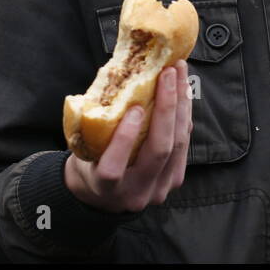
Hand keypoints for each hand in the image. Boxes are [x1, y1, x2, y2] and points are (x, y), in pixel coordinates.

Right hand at [64, 60, 192, 212]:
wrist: (104, 196)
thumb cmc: (90, 162)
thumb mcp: (84, 149)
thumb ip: (96, 126)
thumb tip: (115, 81)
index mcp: (104, 188)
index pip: (112, 169)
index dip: (124, 140)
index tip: (134, 108)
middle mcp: (135, 194)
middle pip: (159, 151)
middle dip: (167, 108)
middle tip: (167, 73)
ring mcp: (160, 190)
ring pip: (178, 145)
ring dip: (182, 105)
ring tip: (180, 73)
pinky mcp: (175, 180)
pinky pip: (184, 143)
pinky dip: (184, 114)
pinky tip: (184, 91)